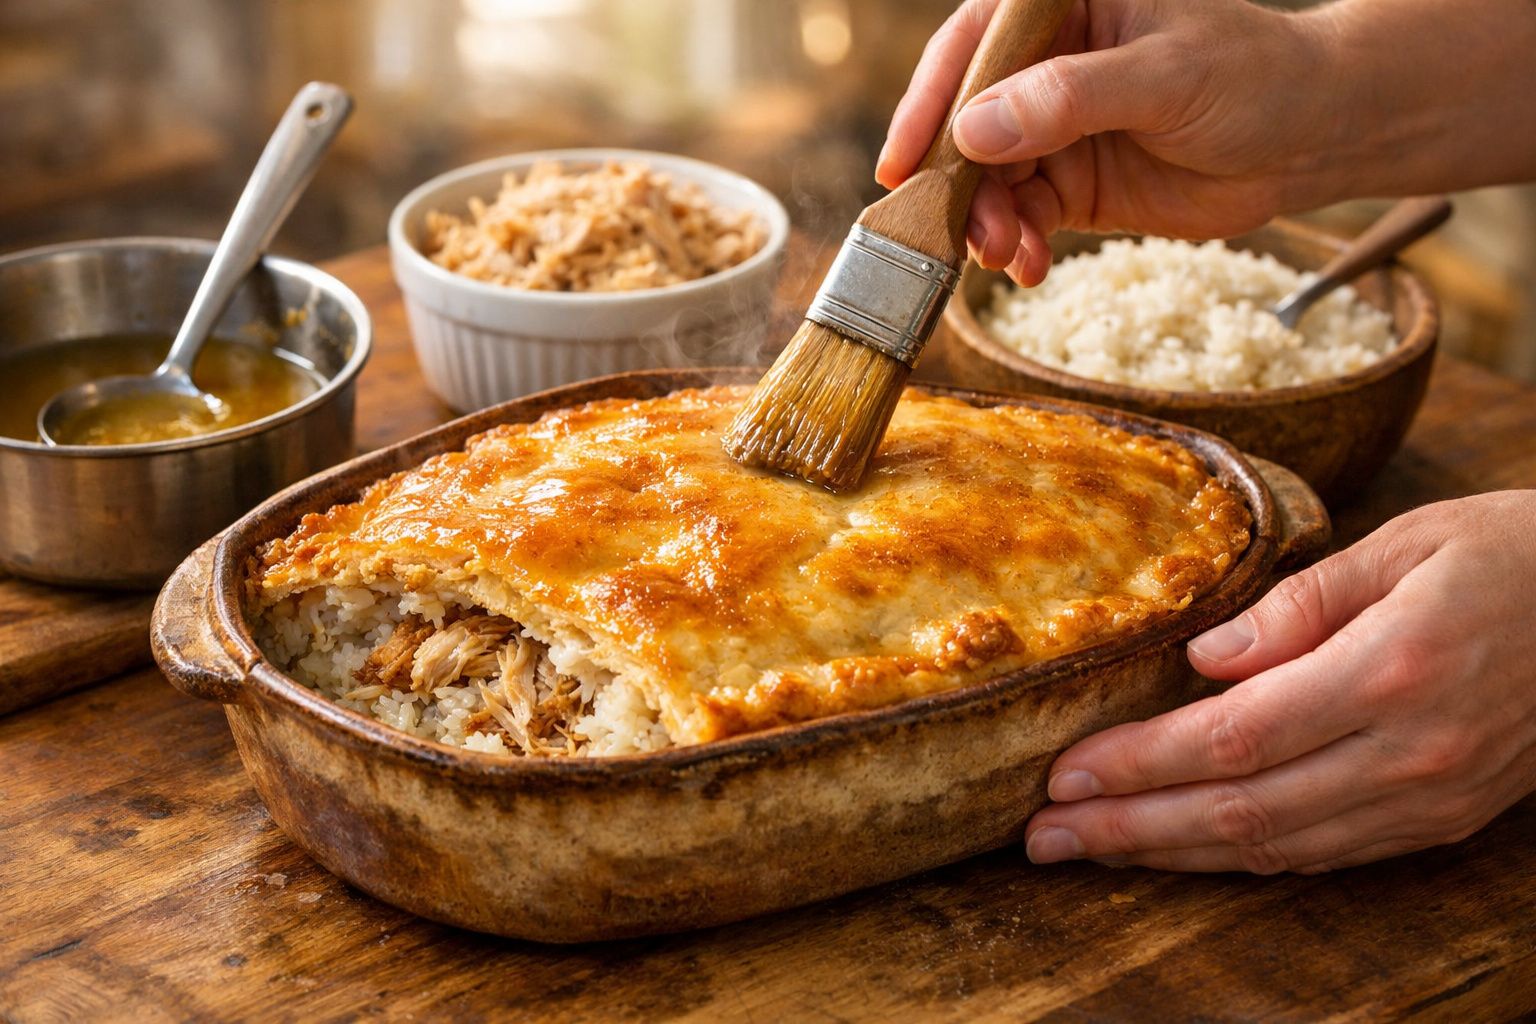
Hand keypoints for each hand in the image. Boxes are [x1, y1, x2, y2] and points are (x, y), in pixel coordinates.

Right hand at [878, 0, 1336, 283]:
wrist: (1314, 138)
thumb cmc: (1256, 75)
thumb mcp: (1166, 76)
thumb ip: (1069, 99)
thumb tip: (975, 130)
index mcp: (1063, 7)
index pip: (974, 45)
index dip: (929, 102)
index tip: (901, 163)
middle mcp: (1046, 65)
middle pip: (967, 122)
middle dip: (957, 182)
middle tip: (953, 232)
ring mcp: (1054, 128)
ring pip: (988, 179)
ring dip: (986, 223)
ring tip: (1005, 255)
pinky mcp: (1070, 184)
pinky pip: (1022, 217)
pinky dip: (1018, 246)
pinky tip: (1029, 267)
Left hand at [1024, 491, 1535, 873]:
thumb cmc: (1508, 554)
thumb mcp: (1403, 545)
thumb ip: (1297, 605)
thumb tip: (1202, 657)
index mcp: (1388, 672)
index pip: (1232, 739)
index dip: (1139, 765)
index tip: (1063, 775)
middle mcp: (1407, 753)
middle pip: (1240, 811)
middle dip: (1129, 829)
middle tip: (1042, 837)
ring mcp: (1428, 797)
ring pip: (1275, 847)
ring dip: (1172, 856)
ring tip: (1090, 851)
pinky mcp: (1441, 818)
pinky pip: (1323, 853)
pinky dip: (1241, 858)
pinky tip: (1181, 851)